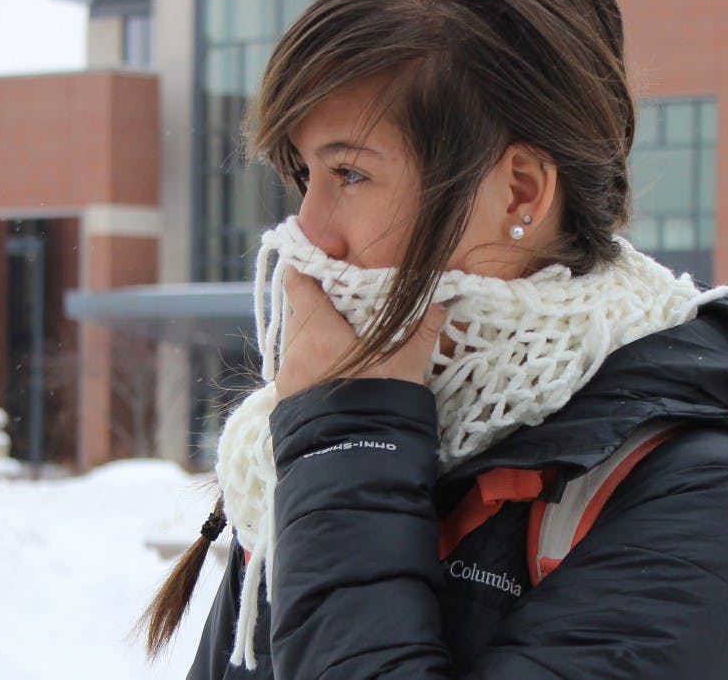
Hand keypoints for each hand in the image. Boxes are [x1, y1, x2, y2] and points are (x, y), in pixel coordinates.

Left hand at [274, 267, 446, 401]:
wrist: (354, 466)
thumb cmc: (380, 410)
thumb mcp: (406, 370)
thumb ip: (421, 333)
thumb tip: (442, 304)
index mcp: (320, 335)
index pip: (297, 283)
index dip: (305, 267)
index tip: (321, 260)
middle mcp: (296, 352)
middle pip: (299, 311)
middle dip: (320, 304)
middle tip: (347, 304)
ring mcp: (287, 378)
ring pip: (297, 340)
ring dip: (316, 334)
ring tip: (346, 340)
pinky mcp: (286, 399)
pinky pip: (295, 367)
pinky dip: (312, 360)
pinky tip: (336, 371)